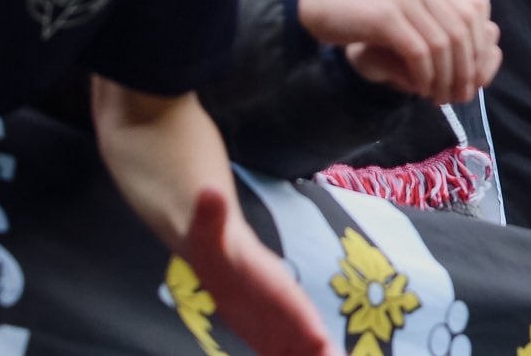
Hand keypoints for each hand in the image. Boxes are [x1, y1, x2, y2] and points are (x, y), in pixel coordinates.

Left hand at [181, 186, 340, 355]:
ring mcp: (278, 323)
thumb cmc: (212, 239)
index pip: (292, 303)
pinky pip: (288, 355)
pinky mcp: (268, 336)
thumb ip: (209, 215)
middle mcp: (282, 305)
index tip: (319, 338)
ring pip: (303, 347)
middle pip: (308, 331)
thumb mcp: (206, 229)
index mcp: (270, 283)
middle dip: (324, 349)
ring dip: (316, 355)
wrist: (218, 245)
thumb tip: (208, 191)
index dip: (305, 321)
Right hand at [297, 0, 501, 104]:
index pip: (473, 15)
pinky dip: (425, 76)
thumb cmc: (351, 8)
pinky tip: (419, 91)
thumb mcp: (396, 6)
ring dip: (445, 77)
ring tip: (439, 98)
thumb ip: (425, 18)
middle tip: (459, 96)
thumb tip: (459, 47)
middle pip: (463, 32)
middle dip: (465, 68)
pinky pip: (419, 52)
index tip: (470, 78)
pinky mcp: (385, 17)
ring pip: (444, 45)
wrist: (309, 0)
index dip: (478, 50)